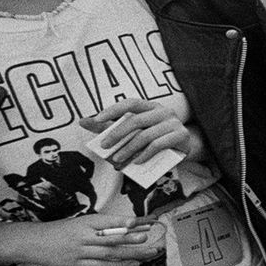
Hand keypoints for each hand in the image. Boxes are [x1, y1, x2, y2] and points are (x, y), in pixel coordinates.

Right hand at [0, 216, 165, 265]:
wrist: (33, 242)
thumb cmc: (59, 230)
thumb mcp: (80, 222)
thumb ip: (100, 225)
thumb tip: (127, 226)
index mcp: (85, 222)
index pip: (110, 222)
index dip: (128, 222)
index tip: (144, 222)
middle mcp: (84, 236)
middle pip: (113, 238)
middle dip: (134, 238)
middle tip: (151, 237)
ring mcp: (81, 252)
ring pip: (111, 253)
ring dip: (132, 253)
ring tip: (150, 252)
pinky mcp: (78, 265)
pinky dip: (119, 265)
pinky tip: (133, 264)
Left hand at [79, 98, 203, 171]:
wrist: (183, 149)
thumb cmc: (154, 139)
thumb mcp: (133, 132)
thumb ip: (109, 127)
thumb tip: (83, 121)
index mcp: (150, 106)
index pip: (130, 103)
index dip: (113, 110)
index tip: (96, 120)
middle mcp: (163, 111)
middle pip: (136, 120)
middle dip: (117, 134)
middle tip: (104, 147)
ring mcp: (174, 123)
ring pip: (146, 135)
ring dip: (129, 149)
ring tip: (117, 160)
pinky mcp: (181, 135)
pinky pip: (159, 145)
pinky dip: (145, 155)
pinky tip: (136, 162)